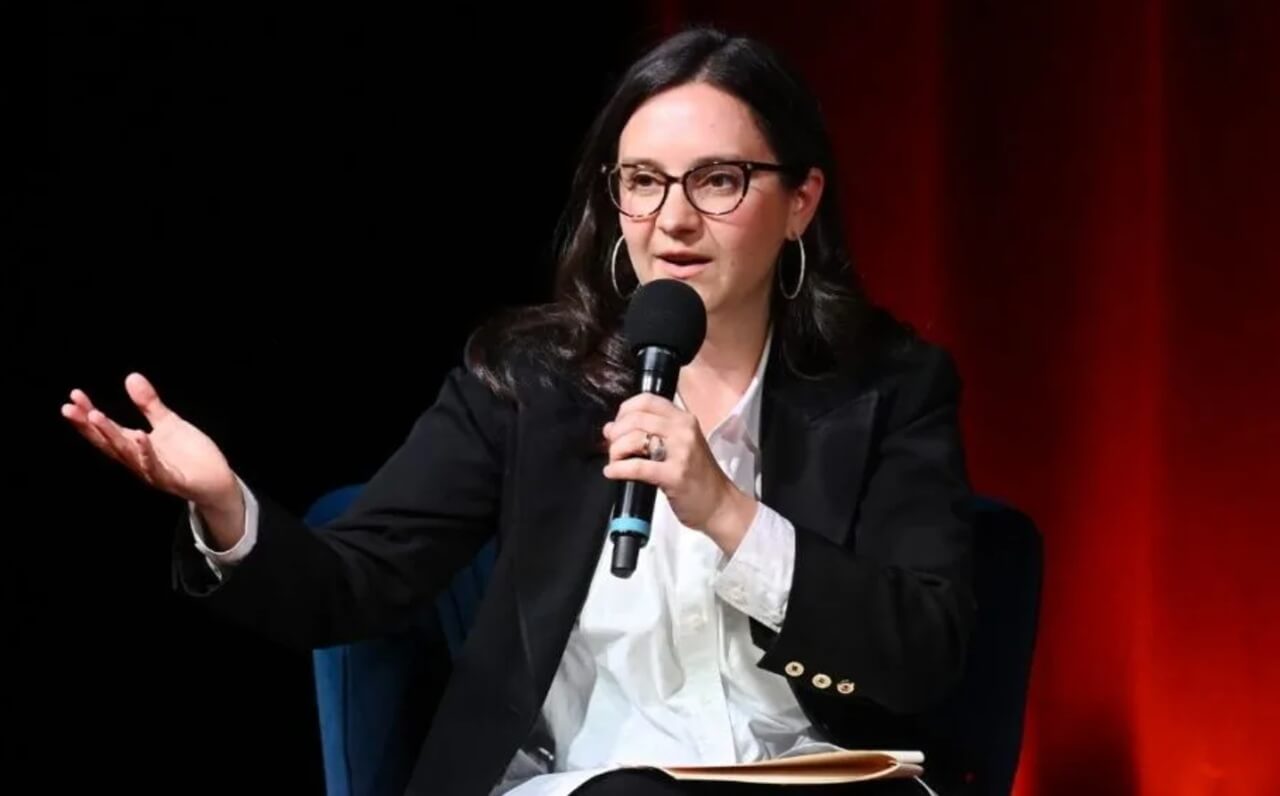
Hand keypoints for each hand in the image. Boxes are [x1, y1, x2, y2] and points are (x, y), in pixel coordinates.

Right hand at [61, 373, 244, 545]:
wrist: (217, 481)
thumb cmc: (190, 455)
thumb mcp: (169, 423)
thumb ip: (149, 404)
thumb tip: (130, 376)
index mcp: (135, 447)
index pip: (105, 430)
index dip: (87, 415)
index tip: (73, 396)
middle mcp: (137, 461)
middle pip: (107, 442)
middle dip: (88, 426)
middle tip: (69, 408)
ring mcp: (153, 472)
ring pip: (127, 454)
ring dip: (111, 435)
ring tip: (96, 415)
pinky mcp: (173, 480)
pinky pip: (157, 468)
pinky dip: (146, 453)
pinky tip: (140, 435)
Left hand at [601, 393, 757, 552]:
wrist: (720, 504)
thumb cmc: (698, 476)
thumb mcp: (679, 446)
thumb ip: (649, 433)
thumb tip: (610, 428)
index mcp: (684, 419)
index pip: (646, 400)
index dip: (624, 411)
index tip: (618, 425)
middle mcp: (684, 430)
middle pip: (636, 418)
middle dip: (616, 433)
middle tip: (612, 448)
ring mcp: (681, 452)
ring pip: (634, 439)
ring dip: (615, 450)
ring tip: (615, 461)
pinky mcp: (675, 475)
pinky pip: (637, 467)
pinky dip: (618, 469)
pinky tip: (613, 472)